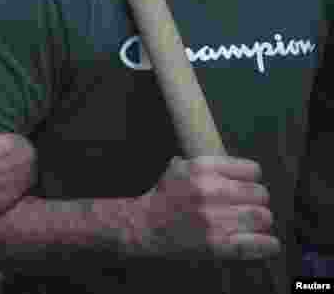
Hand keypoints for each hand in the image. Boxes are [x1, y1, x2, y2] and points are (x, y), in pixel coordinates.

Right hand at [134, 156, 278, 260]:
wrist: (144, 226)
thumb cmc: (164, 198)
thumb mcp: (179, 169)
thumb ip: (208, 167)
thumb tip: (238, 170)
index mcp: (201, 169)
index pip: (252, 171)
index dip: (250, 179)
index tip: (245, 186)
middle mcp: (209, 191)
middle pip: (260, 194)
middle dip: (255, 201)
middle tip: (246, 207)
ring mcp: (214, 219)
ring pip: (262, 217)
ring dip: (259, 221)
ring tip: (250, 224)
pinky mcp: (217, 244)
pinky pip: (258, 243)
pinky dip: (266, 244)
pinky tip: (266, 243)